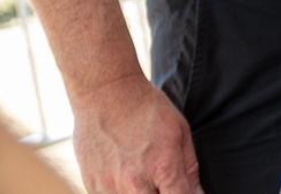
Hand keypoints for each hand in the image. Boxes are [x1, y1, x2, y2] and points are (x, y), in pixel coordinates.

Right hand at [71, 74, 200, 193]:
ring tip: (141, 174)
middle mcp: (134, 184)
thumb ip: (189, 168)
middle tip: (161, 181)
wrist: (106, 94)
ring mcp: (109, 188)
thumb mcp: (180, 131)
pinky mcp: (91, 186)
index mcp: (162, 168)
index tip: (183, 191)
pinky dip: (120, 191)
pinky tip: (124, 174)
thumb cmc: (146, 109)